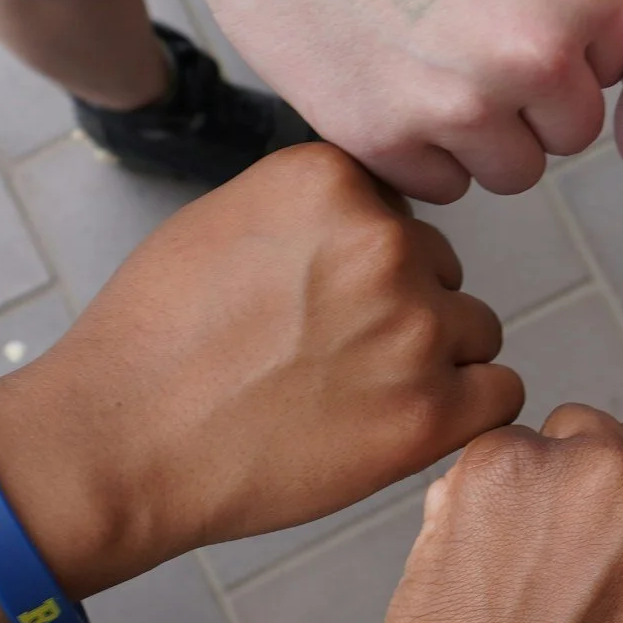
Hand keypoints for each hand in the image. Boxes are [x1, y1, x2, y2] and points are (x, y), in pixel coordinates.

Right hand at [0, 144, 523, 581]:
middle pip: (441, 269)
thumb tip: (372, 224)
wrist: (122, 441)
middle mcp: (384, 241)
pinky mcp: (432, 412)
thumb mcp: (225, 222)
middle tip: (326, 359)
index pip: (397, 212)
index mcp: (332, 181)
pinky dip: (464, 412)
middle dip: (402, 310)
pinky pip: (500, 393)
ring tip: (353, 397)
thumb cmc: (156, 340)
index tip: (317, 302)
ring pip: (476, 331)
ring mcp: (414, 328)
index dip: (362, 263)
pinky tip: (404, 426)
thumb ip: (312, 214)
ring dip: (436, 362)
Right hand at [164, 0, 622, 202]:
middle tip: (458, 47)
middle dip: (527, 103)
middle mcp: (540, 52)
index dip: (562, 49)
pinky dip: (412, 152)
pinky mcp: (386, 138)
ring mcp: (464, 103)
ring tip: (417, 66)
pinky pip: (436, 186)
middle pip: (568, 130)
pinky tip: (377, 83)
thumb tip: (606, 5)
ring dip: (474, 136)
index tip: (507, 22)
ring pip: (510, 171)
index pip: (611, 67)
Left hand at [354, 406, 622, 622]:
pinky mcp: (511, 459)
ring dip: (544, 483)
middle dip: (601, 494)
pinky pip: (500, 452)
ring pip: (571, 434)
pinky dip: (482, 497)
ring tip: (518, 579)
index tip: (622, 561)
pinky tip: (476, 571)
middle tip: (561, 583)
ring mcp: (600, 466)